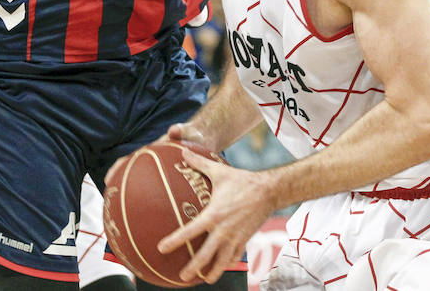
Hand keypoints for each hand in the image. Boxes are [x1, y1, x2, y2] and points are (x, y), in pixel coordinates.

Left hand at [157, 147, 273, 283]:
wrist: (268, 191)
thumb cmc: (241, 180)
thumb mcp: (219, 171)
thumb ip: (199, 163)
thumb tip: (183, 151)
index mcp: (213, 215)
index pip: (189, 231)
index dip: (174, 241)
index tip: (162, 248)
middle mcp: (223, 230)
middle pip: (205, 255)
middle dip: (193, 268)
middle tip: (182, 277)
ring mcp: (235, 238)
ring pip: (222, 262)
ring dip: (212, 272)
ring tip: (204, 280)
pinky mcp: (244, 240)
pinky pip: (234, 256)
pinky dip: (227, 264)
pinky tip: (222, 267)